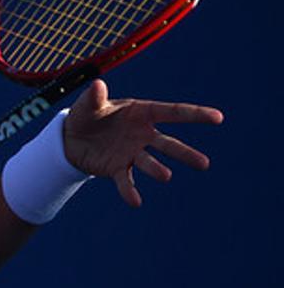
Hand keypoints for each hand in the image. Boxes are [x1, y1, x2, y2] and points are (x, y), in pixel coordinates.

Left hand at [63, 79, 222, 206]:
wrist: (71, 137)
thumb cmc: (86, 114)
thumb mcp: (87, 104)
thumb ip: (93, 97)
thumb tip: (97, 85)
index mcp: (141, 112)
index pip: (172, 112)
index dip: (195, 114)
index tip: (217, 117)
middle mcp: (142, 134)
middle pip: (168, 144)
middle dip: (184, 153)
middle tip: (204, 164)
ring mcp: (132, 152)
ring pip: (150, 162)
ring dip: (157, 169)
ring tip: (165, 176)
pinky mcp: (118, 168)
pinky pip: (126, 181)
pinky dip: (129, 191)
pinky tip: (135, 202)